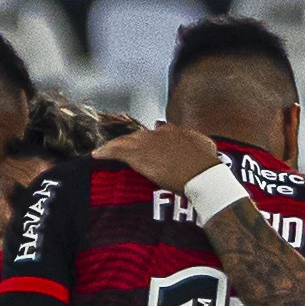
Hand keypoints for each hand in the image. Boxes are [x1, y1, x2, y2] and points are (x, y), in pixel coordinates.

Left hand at [91, 123, 223, 193]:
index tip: (149, 143)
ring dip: (116, 146)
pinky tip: (96, 154)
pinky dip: (105, 151)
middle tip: (125, 149)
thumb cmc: (208, 165)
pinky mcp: (138, 155)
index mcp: (175, 131)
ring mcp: (147, 143)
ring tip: (106, 151)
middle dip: (132, 142)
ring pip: (126, 141)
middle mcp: (159, 133)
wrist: (202, 174)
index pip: (159, 131)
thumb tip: (206, 146)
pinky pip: (116, 150)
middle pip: (139, 135)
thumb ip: (202, 145)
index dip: (152, 139)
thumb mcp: (207, 148)